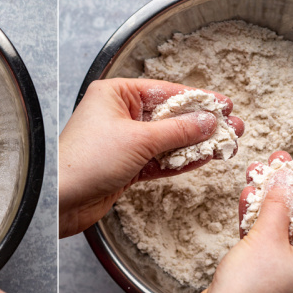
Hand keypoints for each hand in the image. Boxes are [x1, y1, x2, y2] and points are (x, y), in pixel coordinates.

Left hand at [59, 78, 243, 237]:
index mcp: (115, 94)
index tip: (224, 104)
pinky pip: (159, 160)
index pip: (165, 92)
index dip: (198, 99)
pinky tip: (205, 159)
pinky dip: (181, 160)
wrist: (59, 200)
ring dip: (196, 144)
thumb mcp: (138, 140)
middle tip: (233, 127)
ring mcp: (123, 142)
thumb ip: (178, 131)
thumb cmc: (85, 161)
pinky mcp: (125, 167)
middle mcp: (119, 114)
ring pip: (168, 140)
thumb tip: (208, 121)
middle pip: (170, 116)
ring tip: (227, 144)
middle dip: (202, 123)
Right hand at [186, 150, 292, 292]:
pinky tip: (248, 197)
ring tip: (259, 171)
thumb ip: (279, 202)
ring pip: (282, 227)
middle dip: (287, 188)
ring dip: (269, 200)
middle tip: (279, 160)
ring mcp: (290, 275)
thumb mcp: (268, 236)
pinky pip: (268, 240)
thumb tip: (286, 176)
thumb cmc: (250, 290)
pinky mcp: (268, 277)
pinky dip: (258, 220)